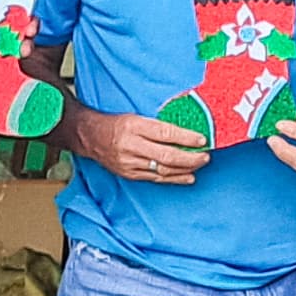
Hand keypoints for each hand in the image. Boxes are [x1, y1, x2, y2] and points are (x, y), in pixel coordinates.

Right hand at [71, 110, 211, 186]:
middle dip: (190, 158)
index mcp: (134, 126)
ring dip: (186, 169)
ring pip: (163, 169)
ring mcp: (130, 163)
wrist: (90, 137)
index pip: (165, 133)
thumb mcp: (137, 117)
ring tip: (200, 164)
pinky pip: (156, 178)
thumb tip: (188, 129)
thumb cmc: (117, 124)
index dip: (186, 138)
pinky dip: (175, 178)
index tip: (202, 139)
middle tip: (206, 156)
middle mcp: (131, 146)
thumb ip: (159, 124)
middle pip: (167, 155)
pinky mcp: (130, 174)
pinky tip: (189, 177)